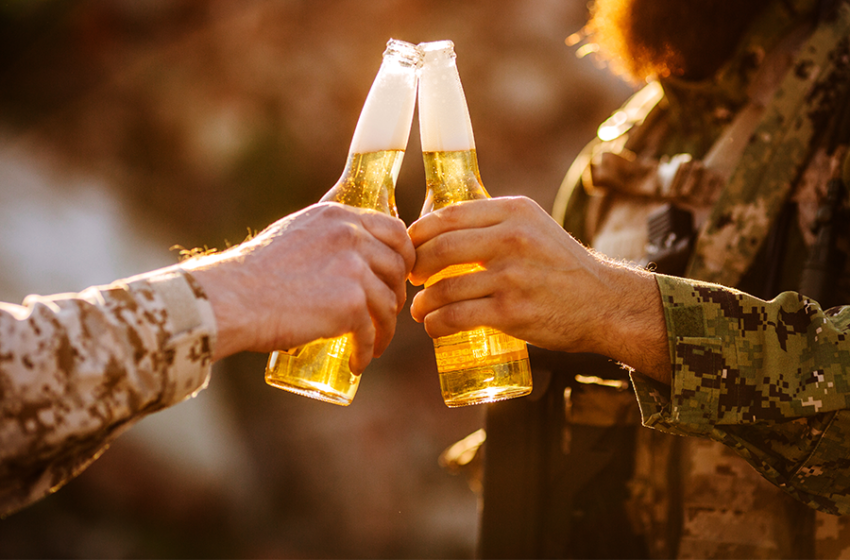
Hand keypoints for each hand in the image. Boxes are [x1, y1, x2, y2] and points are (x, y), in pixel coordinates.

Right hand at [184, 202, 415, 373]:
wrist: (232, 298)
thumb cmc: (254, 272)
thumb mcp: (295, 233)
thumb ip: (325, 236)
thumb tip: (345, 254)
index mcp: (339, 215)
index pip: (395, 230)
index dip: (404, 256)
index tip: (399, 276)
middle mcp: (351, 236)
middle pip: (397, 267)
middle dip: (396, 293)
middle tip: (384, 313)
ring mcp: (354, 270)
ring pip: (388, 304)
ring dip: (384, 328)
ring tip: (372, 343)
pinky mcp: (351, 304)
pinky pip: (371, 332)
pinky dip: (367, 350)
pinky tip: (358, 361)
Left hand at [408, 196, 670, 381]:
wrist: (605, 303)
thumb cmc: (563, 267)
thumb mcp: (536, 228)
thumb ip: (497, 225)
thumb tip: (443, 232)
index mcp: (515, 211)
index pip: (449, 215)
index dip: (420, 233)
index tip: (410, 247)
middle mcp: (512, 239)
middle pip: (440, 248)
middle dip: (416, 265)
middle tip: (412, 277)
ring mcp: (511, 276)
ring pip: (445, 287)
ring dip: (423, 302)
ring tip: (420, 309)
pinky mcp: (511, 312)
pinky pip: (456, 317)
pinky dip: (436, 324)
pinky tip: (433, 326)